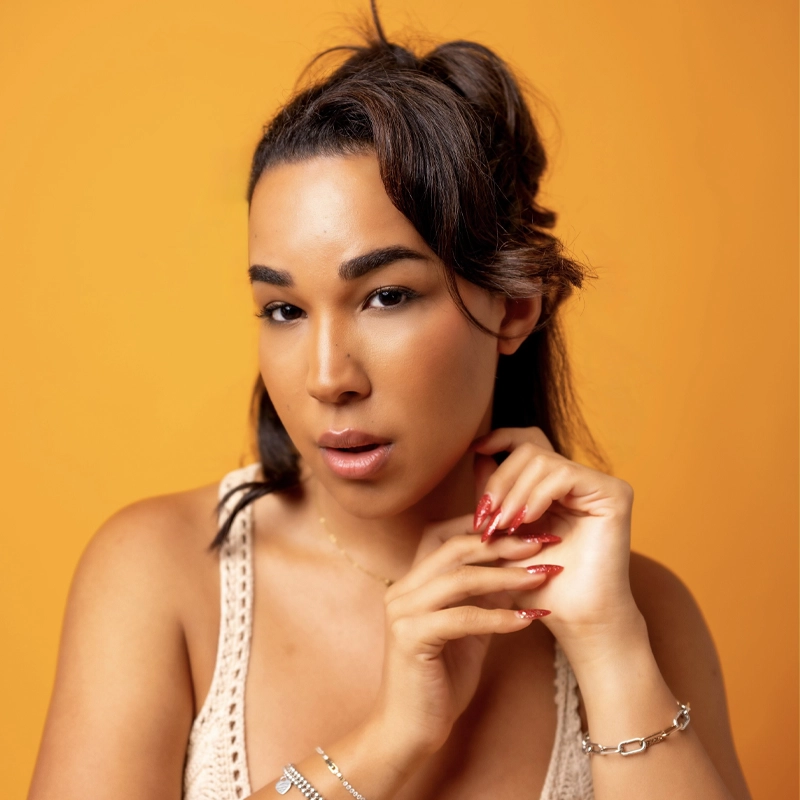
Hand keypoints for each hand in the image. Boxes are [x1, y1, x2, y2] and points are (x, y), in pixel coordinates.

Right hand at [369, 516, 556, 761]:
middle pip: (453, 548)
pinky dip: (498, 617)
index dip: (481, 526)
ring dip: (506, 575)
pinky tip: (527, 620)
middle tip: (541, 543)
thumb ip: (484, 598)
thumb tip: (518, 569)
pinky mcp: (410, 638)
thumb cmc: (439, 680)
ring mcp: (403, 612)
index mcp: (411, 582)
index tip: (524, 529)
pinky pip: (462, 618)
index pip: (442, 534)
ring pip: (458, 579)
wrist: (409, 730)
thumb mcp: (467, 630)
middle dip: (501, 544)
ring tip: (542, 575)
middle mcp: (402, 590)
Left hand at [472, 426, 644, 662]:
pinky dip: (537, 495)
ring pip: (541, 459)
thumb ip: (495, 495)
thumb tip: (478, 453)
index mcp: (555, 486)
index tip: (474, 448)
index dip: (499, 438)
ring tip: (503, 527)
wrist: (575, 620)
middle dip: (499, 481)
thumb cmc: (539, 586)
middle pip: (528, 449)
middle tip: (486, 518)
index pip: (527, 442)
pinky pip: (563, 473)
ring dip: (513, 493)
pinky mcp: (614, 493)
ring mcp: (598, 484)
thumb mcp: (504, 534)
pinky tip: (526, 521)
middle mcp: (579, 480)